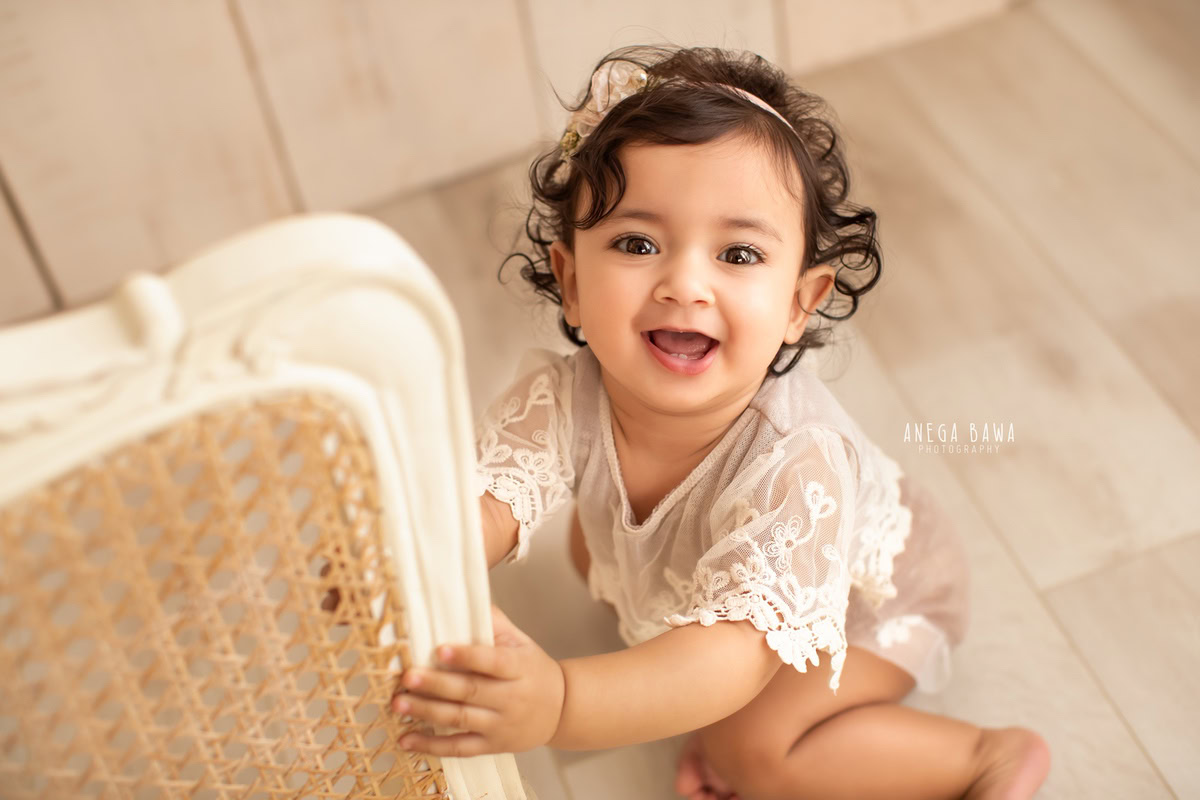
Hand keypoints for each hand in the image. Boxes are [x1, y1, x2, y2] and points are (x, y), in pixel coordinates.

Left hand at [391, 603, 564, 756]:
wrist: (563, 710)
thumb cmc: (534, 671)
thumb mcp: (522, 643)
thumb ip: (496, 623)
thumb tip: (467, 599)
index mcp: (519, 668)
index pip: (492, 662)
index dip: (467, 656)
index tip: (440, 649)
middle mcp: (511, 698)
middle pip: (470, 691)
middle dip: (436, 684)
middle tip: (408, 676)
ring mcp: (500, 725)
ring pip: (460, 718)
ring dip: (426, 712)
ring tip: (399, 703)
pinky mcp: (491, 745)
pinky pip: (459, 747)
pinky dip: (432, 746)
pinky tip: (407, 739)